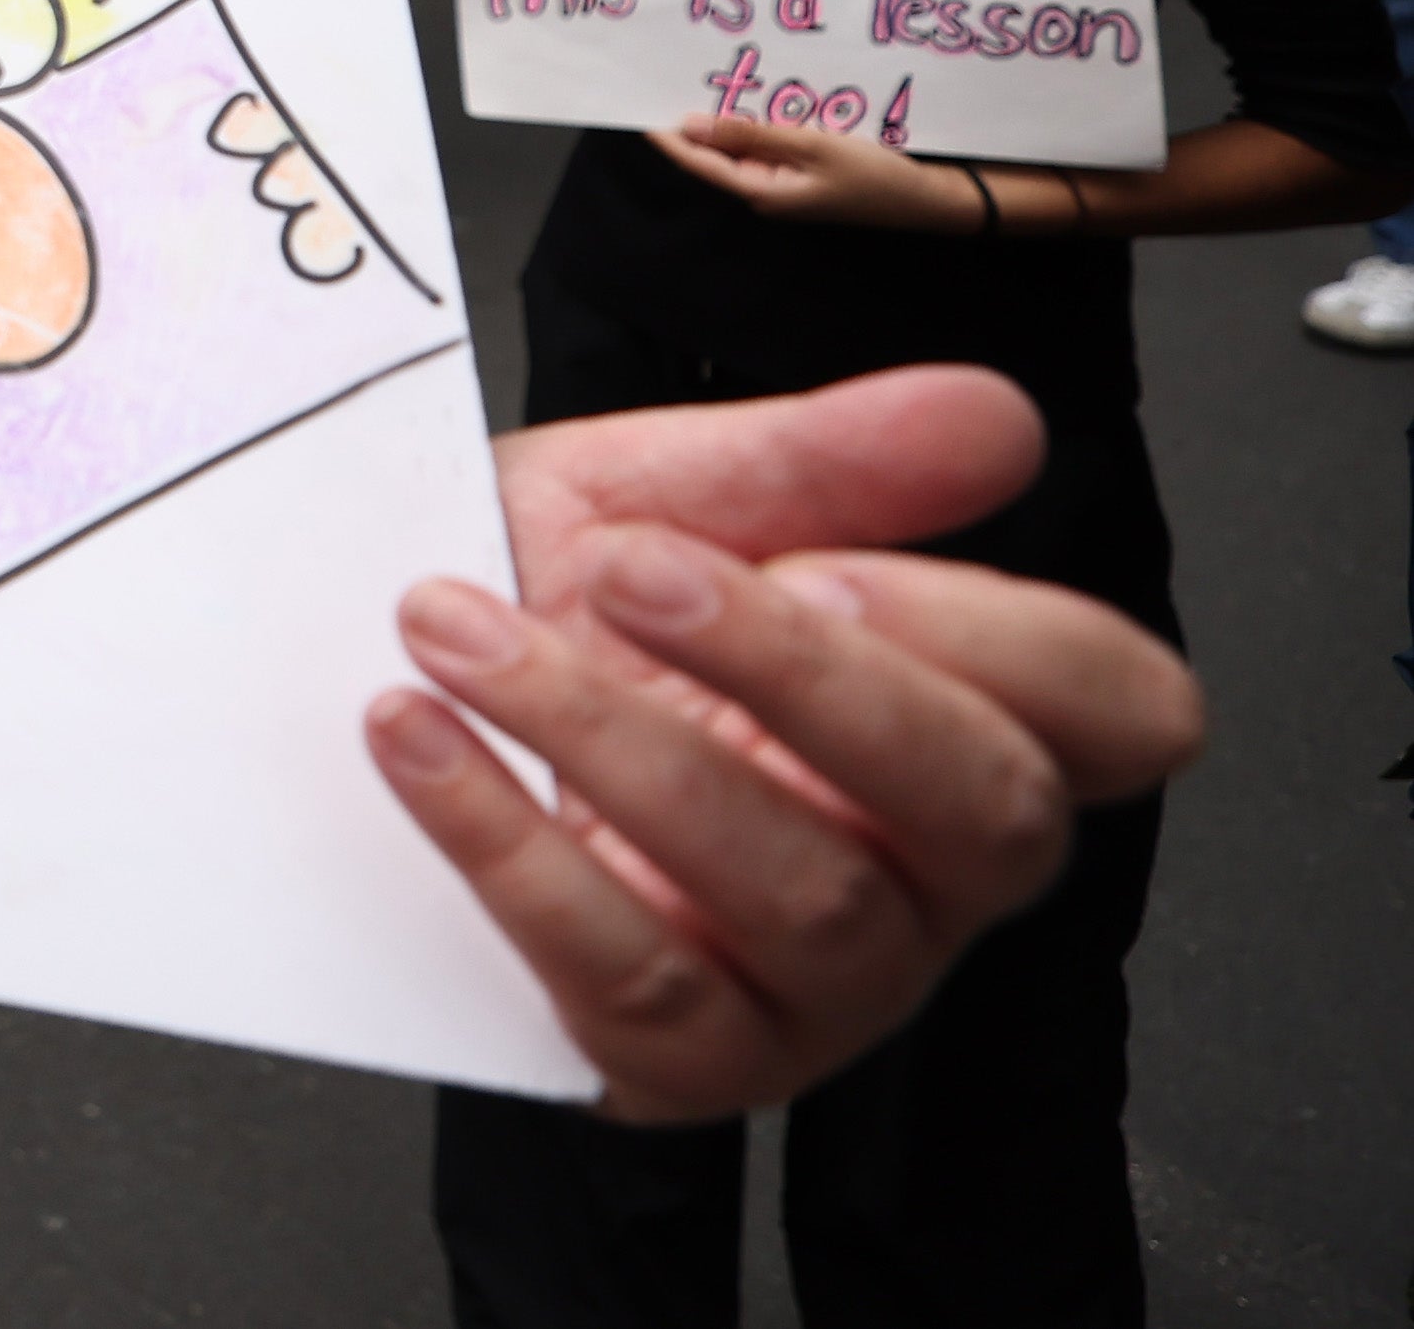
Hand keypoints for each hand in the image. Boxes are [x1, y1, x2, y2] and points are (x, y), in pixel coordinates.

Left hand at [380, 369, 1199, 1119]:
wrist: (353, 674)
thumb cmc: (548, 603)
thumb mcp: (663, 495)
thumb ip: (825, 459)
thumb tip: (993, 415)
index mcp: (958, 720)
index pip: (1121, 711)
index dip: (1005, 641)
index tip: (823, 562)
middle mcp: (923, 869)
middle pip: (982, 805)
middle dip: (800, 674)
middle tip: (628, 569)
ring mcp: (818, 983)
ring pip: (798, 891)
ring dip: (607, 738)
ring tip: (454, 630)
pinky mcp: (686, 1058)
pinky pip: (633, 978)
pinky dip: (510, 850)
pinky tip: (416, 738)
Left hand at [647, 113, 994, 229]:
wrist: (930, 198)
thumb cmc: (876, 174)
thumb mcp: (813, 145)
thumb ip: (753, 132)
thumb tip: (692, 123)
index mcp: (762, 191)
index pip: (699, 161)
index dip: (666, 134)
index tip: (639, 104)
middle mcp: (766, 189)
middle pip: (716, 152)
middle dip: (691, 119)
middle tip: (666, 79)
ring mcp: (786, 181)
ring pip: (742, 144)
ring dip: (724, 115)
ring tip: (698, 78)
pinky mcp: (805, 170)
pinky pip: (769, 142)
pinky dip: (757, 119)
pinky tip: (751, 92)